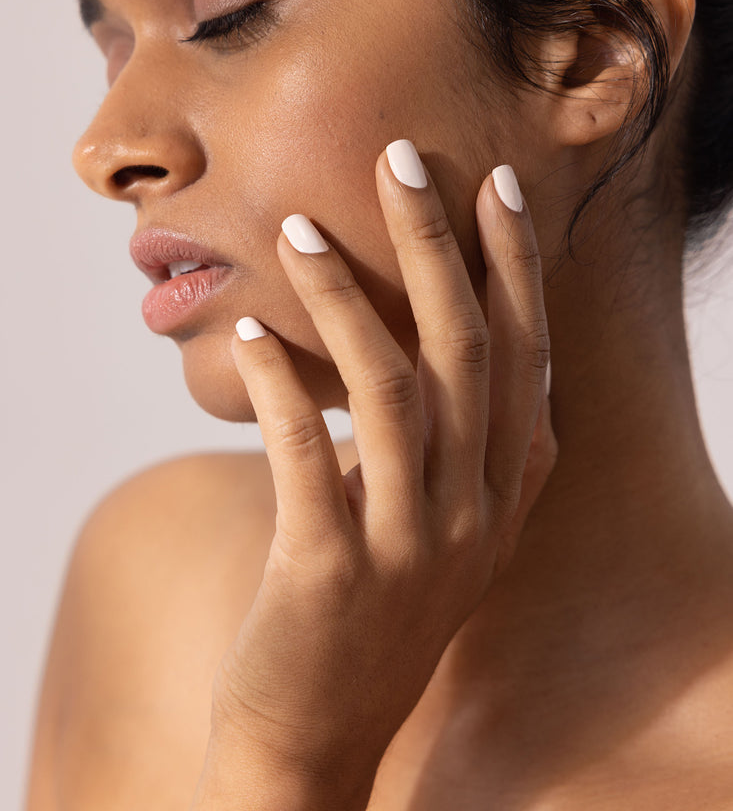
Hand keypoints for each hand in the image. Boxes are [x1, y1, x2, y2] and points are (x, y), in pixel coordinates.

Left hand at [193, 142, 554, 809]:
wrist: (322, 730)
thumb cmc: (381, 605)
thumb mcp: (451, 526)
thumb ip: (477, 449)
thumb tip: (471, 350)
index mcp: (505, 490)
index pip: (525, 354)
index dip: (513, 266)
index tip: (494, 184)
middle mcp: (473, 512)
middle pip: (466, 349)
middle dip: (438, 243)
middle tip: (401, 158)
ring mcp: (408, 545)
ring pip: (390, 389)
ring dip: (345, 297)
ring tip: (297, 228)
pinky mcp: (329, 573)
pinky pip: (304, 457)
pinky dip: (279, 385)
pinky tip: (249, 332)